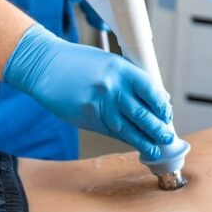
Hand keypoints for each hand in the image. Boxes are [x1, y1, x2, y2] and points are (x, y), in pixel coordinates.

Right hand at [4, 23, 173, 159]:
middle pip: (142, 113)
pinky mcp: (87, 117)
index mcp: (120, 68)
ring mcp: (99, 104)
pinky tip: (134, 144)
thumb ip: (129, 79)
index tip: (167, 114)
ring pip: (128, 128)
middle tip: (167, 137)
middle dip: (158, 128)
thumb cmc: (77, 63)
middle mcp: (112, 86)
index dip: (162, 106)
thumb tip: (154, 98)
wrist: (44, 65)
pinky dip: (124, 139)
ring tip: (155, 150)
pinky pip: (111, 131)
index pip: (151, 90)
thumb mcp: (108, 62)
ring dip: (144, 141)